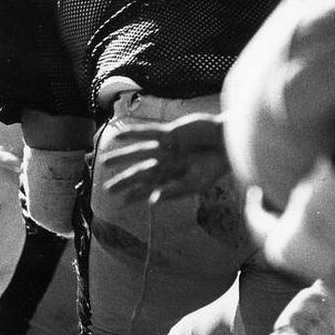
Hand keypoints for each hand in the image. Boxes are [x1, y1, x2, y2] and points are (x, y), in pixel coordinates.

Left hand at [101, 113, 228, 202]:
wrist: (230, 143)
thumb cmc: (216, 165)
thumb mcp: (195, 183)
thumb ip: (172, 191)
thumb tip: (151, 201)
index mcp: (174, 176)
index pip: (150, 187)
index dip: (135, 195)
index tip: (121, 202)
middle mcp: (167, 162)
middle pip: (140, 171)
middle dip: (124, 180)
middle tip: (106, 189)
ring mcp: (167, 147)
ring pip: (138, 152)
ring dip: (121, 156)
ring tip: (104, 162)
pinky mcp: (170, 132)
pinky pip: (146, 132)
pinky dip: (132, 134)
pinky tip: (117, 136)